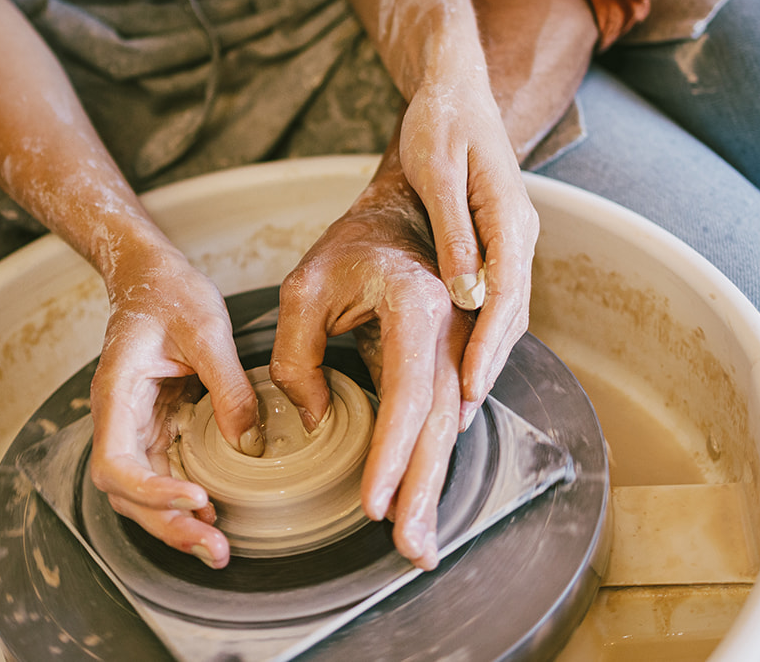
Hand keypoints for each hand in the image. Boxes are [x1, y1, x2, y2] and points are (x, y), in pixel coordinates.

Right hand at [87, 249, 260, 568]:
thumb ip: (228, 387)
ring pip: (143, 492)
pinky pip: (164, 473)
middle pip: (127, 492)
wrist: (151, 275)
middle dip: (167, 525)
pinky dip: (183, 501)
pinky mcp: (155, 427)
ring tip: (216, 547)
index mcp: (117, 394)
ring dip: (174, 523)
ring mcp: (134, 427)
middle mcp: (118, 418)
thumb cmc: (168, 292)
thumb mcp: (207, 330)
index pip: (116, 463)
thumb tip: (249, 443)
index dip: (151, 492)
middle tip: (213, 547)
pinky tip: (213, 516)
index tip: (195, 498)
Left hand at [271, 165, 475, 569]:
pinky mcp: (456, 361)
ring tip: (418, 545)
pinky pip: (446, 419)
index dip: (392, 452)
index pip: (408, 391)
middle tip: (410, 549)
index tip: (373, 502)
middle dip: (423, 491)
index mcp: (417, 305)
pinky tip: (419, 500)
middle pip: (441, 425)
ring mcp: (462, 347)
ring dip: (431, 488)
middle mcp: (453, 330)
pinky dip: (432, 463)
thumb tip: (313, 418)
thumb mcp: (303, 289)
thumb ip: (296, 355)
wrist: (406, 211)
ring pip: (450, 430)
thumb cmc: (353, 246)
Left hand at [397, 78, 538, 423]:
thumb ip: (453, 233)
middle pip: (511, 312)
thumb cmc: (438, 124)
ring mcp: (512, 237)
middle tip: (459, 415)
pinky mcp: (498, 239)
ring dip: (486, 354)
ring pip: (507, 308)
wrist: (454, 89)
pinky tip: (459, 357)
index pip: (505, 294)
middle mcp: (519, 232)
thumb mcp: (437, 172)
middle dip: (488, 364)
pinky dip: (482, 330)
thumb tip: (467, 294)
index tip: (467, 386)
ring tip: (458, 402)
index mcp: (508, 215)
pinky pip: (497, 295)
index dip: (487, 345)